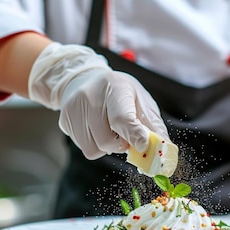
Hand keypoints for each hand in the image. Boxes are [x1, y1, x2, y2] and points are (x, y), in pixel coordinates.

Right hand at [28, 42, 167, 158]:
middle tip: (125, 134)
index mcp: (115, 87)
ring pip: (95, 149)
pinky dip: (96, 145)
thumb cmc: (119, 92)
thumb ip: (153, 126)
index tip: (144, 146)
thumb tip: (165, 150)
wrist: (84, 78)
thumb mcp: (140, 100)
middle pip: (107, 141)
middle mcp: (89, 97)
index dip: (134, 135)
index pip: (122, 118)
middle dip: (121, 144)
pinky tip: (97, 130)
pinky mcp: (64, 121)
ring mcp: (73, 110)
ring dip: (108, 147)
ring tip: (110, 129)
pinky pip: (85, 149)